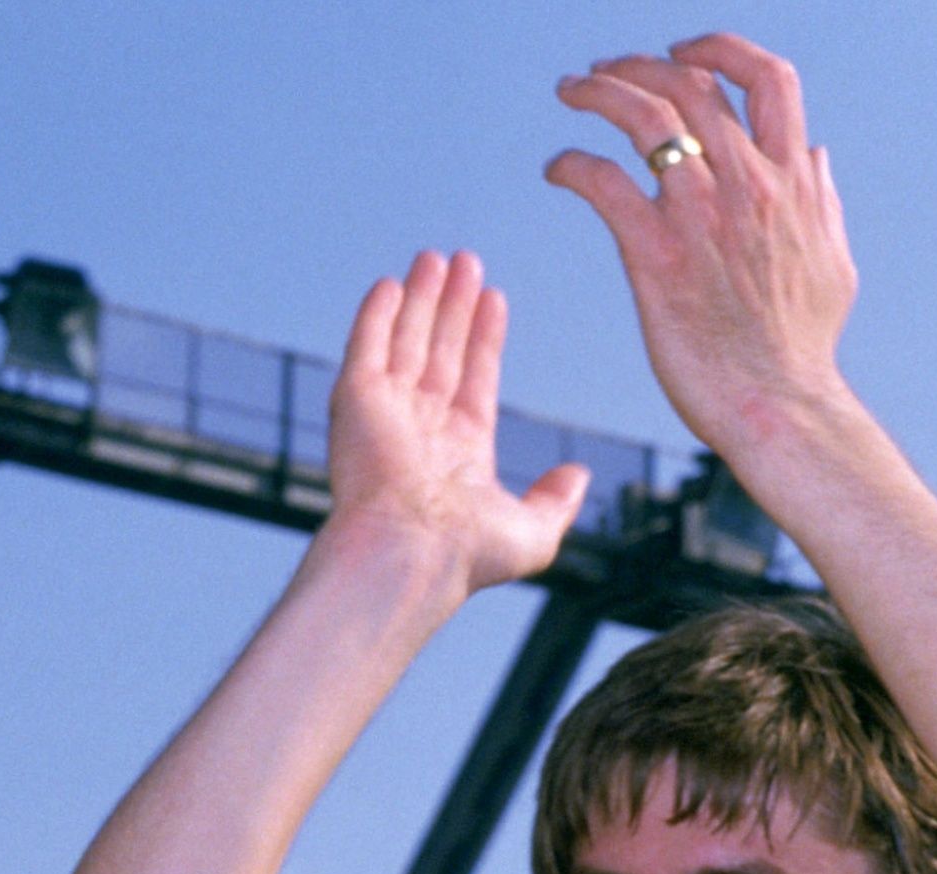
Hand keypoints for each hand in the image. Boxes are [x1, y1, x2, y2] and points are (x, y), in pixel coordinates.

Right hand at [324, 249, 589, 595]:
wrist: (409, 555)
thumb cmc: (468, 554)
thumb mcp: (534, 533)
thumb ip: (558, 501)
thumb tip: (580, 474)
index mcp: (460, 449)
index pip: (475, 376)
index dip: (485, 336)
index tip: (495, 297)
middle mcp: (422, 426)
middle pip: (442, 349)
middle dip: (454, 305)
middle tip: (467, 260)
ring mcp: (387, 411)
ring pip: (408, 339)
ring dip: (422, 298)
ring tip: (437, 256)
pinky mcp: (356, 400)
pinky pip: (367, 346)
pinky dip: (378, 315)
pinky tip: (392, 284)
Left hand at [546, 34, 856, 453]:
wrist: (779, 407)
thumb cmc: (803, 349)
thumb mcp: (834, 262)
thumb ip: (823, 201)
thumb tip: (816, 154)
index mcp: (792, 181)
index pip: (766, 77)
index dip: (719, 50)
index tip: (683, 54)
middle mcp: (749, 185)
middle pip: (689, 84)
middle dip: (638, 65)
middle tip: (604, 74)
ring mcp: (701, 216)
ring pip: (642, 115)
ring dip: (598, 91)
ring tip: (572, 92)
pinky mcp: (655, 256)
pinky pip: (602, 182)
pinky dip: (572, 163)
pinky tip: (558, 169)